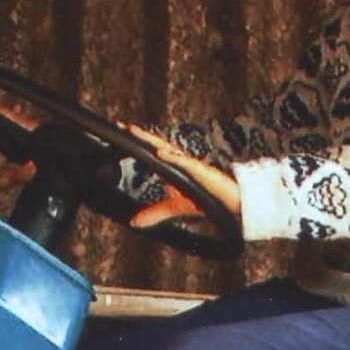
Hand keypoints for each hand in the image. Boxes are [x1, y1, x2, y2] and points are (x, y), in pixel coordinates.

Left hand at [119, 124, 240, 229]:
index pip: (153, 149)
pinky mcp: (200, 171)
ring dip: (151, 140)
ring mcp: (190, 164)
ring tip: (135, 132)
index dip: (138, 140)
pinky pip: (185, 162)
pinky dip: (172, 157)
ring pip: (168, 148)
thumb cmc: (204, 199)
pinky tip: (160, 152)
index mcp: (173, 166)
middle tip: (122, 126)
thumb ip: (154, 214)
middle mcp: (180, 161)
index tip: (122, 131)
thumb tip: (134, 223)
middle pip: (157, 143)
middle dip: (140, 135)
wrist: (228, 203)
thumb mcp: (174, 208)